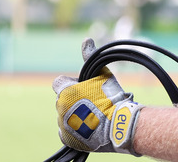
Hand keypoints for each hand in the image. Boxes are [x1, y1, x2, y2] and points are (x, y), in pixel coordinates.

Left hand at [53, 38, 142, 154]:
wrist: (119, 125)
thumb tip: (86, 39)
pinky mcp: (67, 138)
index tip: (83, 87)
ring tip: (93, 115)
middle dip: (73, 99)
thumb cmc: (112, 98)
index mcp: (66, 92)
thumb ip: (90, 56)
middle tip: (92, 101)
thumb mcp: (102, 74)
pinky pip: (66, 131)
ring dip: (74, 113)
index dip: (71, 84)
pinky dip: (74, 128)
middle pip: (62, 99)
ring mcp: (63, 125)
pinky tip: (88, 125)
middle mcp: (60, 108)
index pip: (59, 82)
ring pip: (64, 115)